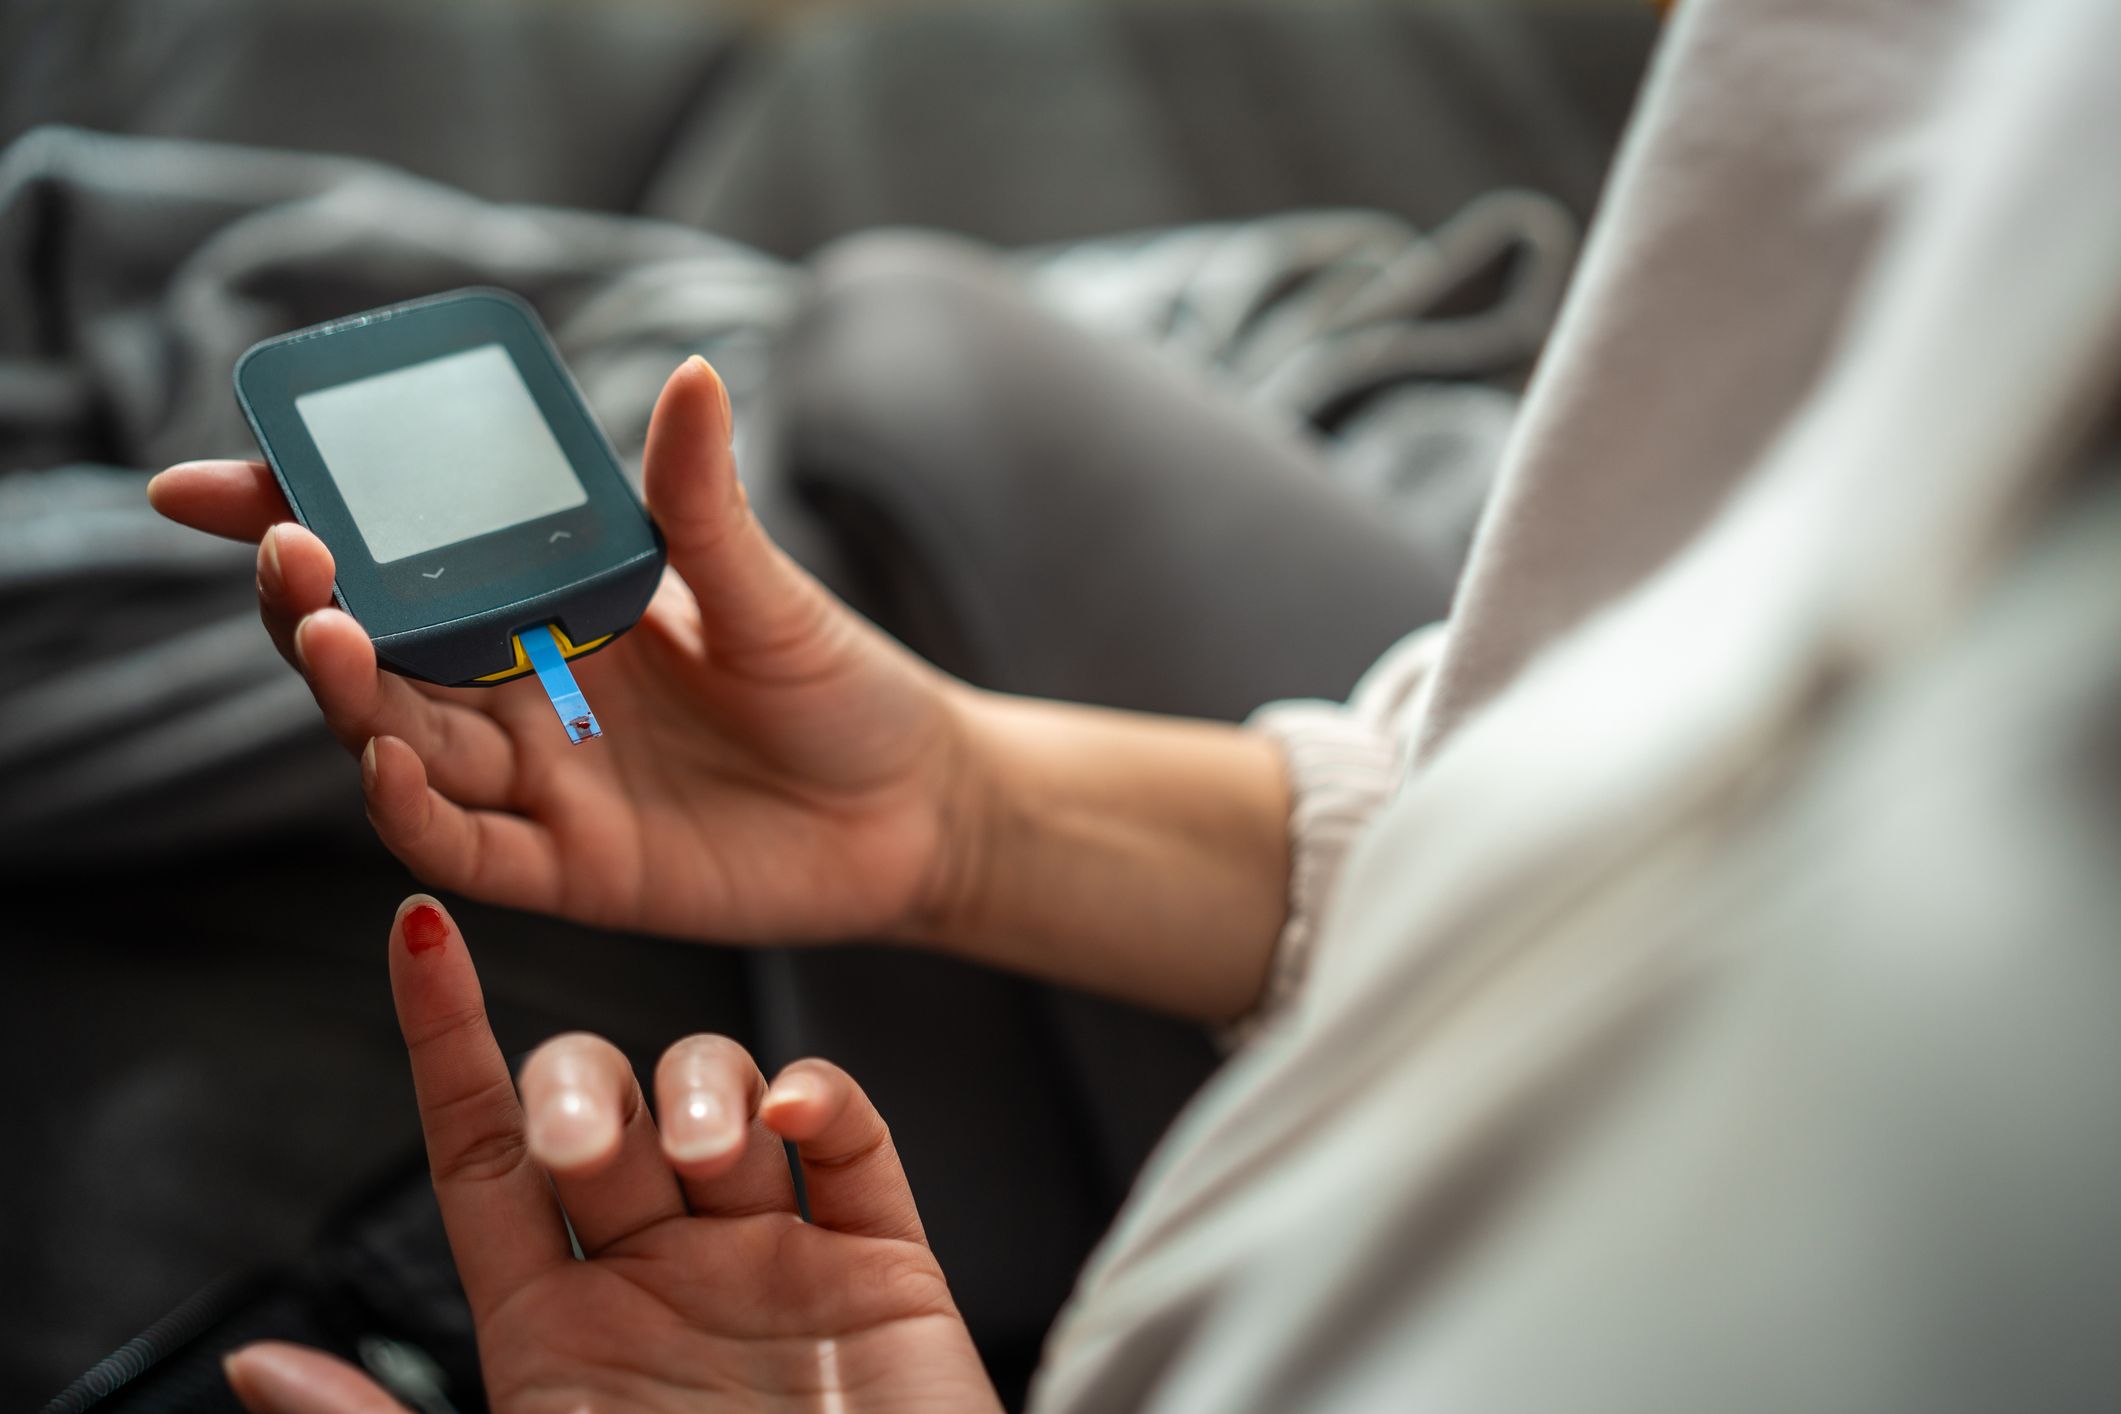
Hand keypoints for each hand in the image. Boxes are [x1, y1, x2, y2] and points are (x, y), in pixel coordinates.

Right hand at [149, 359, 975, 944]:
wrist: (919, 809)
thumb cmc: (841, 687)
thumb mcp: (768, 589)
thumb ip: (703, 504)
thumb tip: (693, 371)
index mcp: (552, 602)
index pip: (404, 557)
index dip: (301, 518)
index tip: (211, 479)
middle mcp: (522, 689)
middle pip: (375, 648)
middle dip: (308, 599)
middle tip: (281, 551)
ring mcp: (538, 781)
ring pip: (400, 740)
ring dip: (347, 692)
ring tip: (320, 628)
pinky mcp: (569, 867)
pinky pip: (464, 844)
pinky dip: (413, 809)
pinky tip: (381, 761)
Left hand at [223, 896, 1000, 1413]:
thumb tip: (256, 1369)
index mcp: (554, 1333)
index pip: (480, 1152)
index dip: (446, 1040)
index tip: (417, 936)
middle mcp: (658, 1278)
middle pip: (598, 1105)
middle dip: (579, 1084)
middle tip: (584, 1148)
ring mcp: (770, 1261)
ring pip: (719, 1095)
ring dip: (697, 1089)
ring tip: (701, 1162)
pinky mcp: (879, 1264)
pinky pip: (851, 1142)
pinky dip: (821, 1095)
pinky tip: (790, 1113)